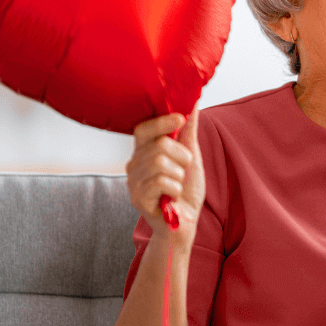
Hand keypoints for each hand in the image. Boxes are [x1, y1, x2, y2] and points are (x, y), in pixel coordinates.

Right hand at [126, 107, 205, 235]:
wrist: (186, 223)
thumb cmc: (186, 190)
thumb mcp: (191, 157)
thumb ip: (188, 132)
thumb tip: (192, 103)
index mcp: (144, 152)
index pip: (144, 129)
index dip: (161, 122)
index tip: (181, 118)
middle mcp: (134, 164)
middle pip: (157, 145)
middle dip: (181, 155)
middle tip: (184, 169)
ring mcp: (133, 182)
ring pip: (159, 162)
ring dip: (179, 174)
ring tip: (177, 185)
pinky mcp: (136, 198)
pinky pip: (160, 181)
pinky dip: (175, 188)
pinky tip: (172, 197)